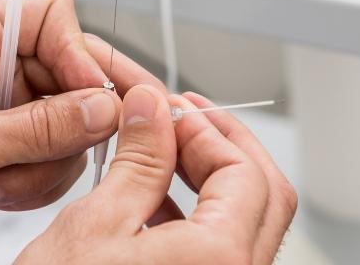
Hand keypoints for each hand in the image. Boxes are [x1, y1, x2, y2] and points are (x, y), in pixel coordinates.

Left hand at [0, 0, 161, 263]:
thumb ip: (39, 126)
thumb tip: (101, 107)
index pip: (50, 18)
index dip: (77, 55)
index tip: (90, 99)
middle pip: (70, 74)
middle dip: (71, 121)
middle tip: (90, 146)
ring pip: (70, 125)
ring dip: (46, 164)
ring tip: (0, 182)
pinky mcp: (4, 155)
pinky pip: (54, 161)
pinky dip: (37, 185)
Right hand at [16, 85, 296, 263]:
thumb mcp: (96, 224)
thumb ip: (138, 158)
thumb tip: (153, 110)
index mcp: (220, 261)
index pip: (244, 172)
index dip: (207, 130)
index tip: (169, 110)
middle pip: (263, 197)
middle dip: (224, 148)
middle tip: (182, 118)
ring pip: (248, 224)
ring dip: (214, 180)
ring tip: (165, 149)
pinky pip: (223, 254)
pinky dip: (200, 218)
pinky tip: (157, 198)